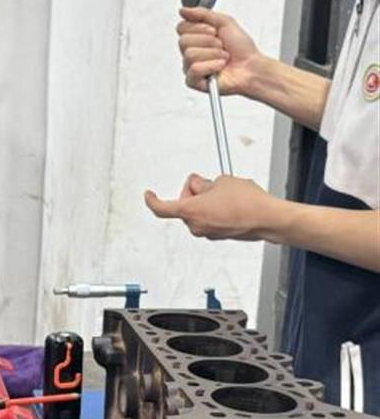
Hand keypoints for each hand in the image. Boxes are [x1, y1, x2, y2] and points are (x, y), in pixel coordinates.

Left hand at [144, 174, 280, 240]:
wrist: (269, 219)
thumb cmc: (247, 203)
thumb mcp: (221, 182)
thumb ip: (202, 183)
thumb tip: (197, 185)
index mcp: (190, 211)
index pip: (161, 208)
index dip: (152, 200)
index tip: (149, 195)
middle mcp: (196, 225)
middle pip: (183, 206)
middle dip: (192, 193)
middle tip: (206, 184)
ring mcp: (208, 233)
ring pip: (197, 213)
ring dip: (205, 202)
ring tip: (225, 193)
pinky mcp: (219, 235)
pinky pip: (209, 219)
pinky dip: (214, 210)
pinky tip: (229, 203)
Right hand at [176, 7, 264, 97]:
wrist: (252, 67)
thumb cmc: (242, 49)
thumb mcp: (225, 22)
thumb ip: (203, 14)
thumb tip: (183, 10)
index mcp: (196, 37)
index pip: (181, 27)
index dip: (198, 28)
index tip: (214, 31)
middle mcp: (191, 51)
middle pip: (183, 41)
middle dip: (208, 41)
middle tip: (221, 45)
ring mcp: (190, 67)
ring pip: (189, 55)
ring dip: (212, 54)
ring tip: (223, 57)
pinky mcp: (193, 81)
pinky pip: (194, 70)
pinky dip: (211, 66)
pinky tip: (219, 67)